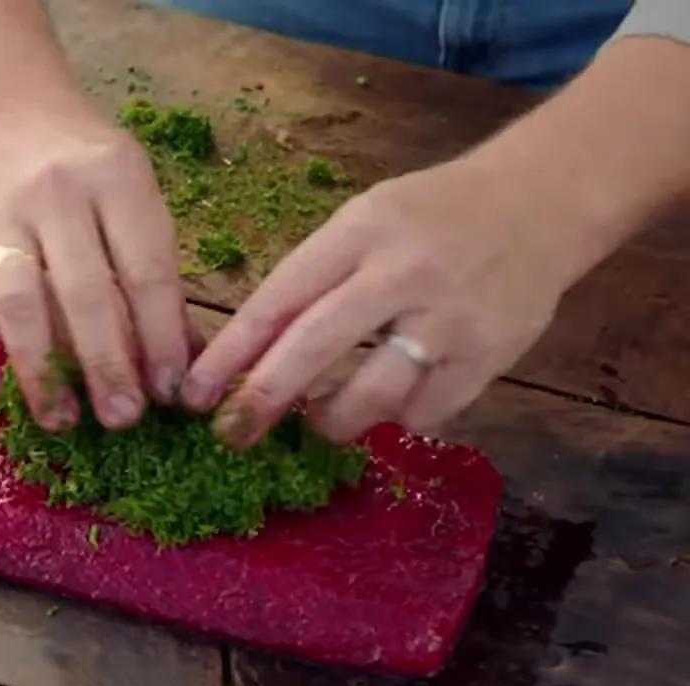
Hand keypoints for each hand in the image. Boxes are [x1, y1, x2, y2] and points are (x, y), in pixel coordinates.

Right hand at [0, 94, 195, 429]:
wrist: (9, 111)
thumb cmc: (89, 166)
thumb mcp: (135, 196)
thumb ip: (156, 273)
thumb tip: (188, 364)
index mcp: (116, 179)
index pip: (144, 269)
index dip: (161, 335)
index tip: (172, 391)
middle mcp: (56, 195)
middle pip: (83, 291)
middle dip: (106, 363)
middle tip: (124, 419)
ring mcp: (0, 217)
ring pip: (18, 301)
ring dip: (39, 368)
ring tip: (62, 419)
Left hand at [180, 158, 580, 446]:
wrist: (541, 201)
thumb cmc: (430, 216)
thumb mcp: (365, 221)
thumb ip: (315, 280)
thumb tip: (251, 356)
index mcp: (360, 231)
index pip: (280, 297)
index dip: (231, 352)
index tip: (195, 394)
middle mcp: (403, 272)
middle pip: (316, 347)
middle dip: (263, 398)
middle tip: (231, 434)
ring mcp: (451, 317)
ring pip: (373, 395)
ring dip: (331, 420)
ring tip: (317, 421)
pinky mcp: (491, 355)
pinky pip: (425, 411)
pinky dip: (397, 418)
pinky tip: (389, 406)